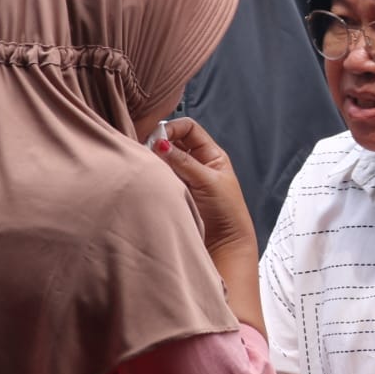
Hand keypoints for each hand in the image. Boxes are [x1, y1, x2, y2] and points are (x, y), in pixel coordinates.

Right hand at [152, 117, 257, 263]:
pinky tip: (149, 181)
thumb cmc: (226, 213)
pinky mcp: (172, 192)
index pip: (187, 128)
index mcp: (210, 154)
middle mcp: (195, 163)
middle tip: (148, 153)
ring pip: (162, 160)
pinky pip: (158, 178)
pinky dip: (152, 176)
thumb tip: (160, 143)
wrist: (224, 245)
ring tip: (149, 169)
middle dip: (158, 144)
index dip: (172, 129)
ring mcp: (182, 178)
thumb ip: (183, 161)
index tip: (157, 140)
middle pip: (171, 142)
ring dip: (154, 162)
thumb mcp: (207, 181)